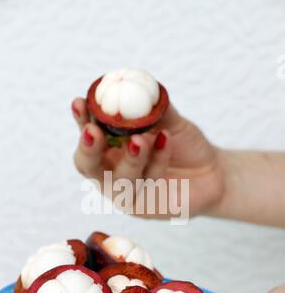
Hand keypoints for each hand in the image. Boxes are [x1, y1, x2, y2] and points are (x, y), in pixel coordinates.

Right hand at [72, 97, 223, 217]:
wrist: (213, 172)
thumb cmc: (184, 145)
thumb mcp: (170, 120)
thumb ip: (153, 107)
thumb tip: (137, 83)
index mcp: (109, 150)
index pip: (87, 136)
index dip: (80, 120)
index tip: (80, 102)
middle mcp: (111, 173)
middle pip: (88, 166)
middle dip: (88, 148)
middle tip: (94, 131)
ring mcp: (126, 193)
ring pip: (119, 179)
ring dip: (129, 158)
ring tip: (141, 138)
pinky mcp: (145, 208)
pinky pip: (147, 185)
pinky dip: (156, 160)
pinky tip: (165, 140)